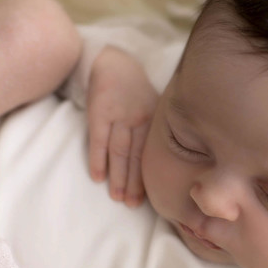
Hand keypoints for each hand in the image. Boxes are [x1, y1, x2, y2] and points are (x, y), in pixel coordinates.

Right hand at [86, 46, 158, 207]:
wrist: (113, 63)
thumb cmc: (135, 92)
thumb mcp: (153, 106)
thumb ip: (157, 132)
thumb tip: (170, 163)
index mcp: (153, 119)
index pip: (150, 152)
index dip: (148, 176)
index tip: (150, 198)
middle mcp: (138, 118)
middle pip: (135, 155)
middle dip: (134, 182)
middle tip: (132, 204)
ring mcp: (118, 115)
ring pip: (118, 150)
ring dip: (117, 175)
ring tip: (117, 197)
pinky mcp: (98, 112)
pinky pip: (98, 139)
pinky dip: (97, 159)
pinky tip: (97, 176)